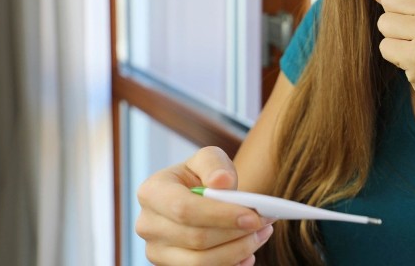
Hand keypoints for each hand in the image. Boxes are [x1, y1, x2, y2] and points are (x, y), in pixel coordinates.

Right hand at [135, 146, 274, 265]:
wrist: (194, 196)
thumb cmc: (201, 175)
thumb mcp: (208, 159)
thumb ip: (214, 164)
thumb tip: (222, 181)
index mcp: (152, 192)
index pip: (184, 209)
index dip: (220, 215)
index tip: (254, 217)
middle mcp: (148, 225)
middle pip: (196, 239)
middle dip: (237, 234)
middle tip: (266, 224)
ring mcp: (157, 251)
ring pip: (200, 262)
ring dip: (238, 251)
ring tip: (262, 234)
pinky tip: (247, 253)